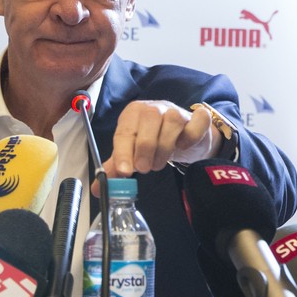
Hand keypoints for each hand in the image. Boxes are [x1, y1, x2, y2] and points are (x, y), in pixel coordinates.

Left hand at [103, 99, 217, 177]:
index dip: (123, 152)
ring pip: (173, 121)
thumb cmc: (154, 141)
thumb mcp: (133, 152)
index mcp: (133, 114)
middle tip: (144, 169)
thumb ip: (117, 167)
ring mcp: (177, 110)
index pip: (125, 131)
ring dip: (165, 147)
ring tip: (159, 163)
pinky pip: (197, 122)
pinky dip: (190, 136)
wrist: (184, 136)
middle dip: (145, 148)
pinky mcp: (198, 118)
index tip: (124, 171)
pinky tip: (183, 146)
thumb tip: (98, 188)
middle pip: (149, 120)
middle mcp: (154, 108)